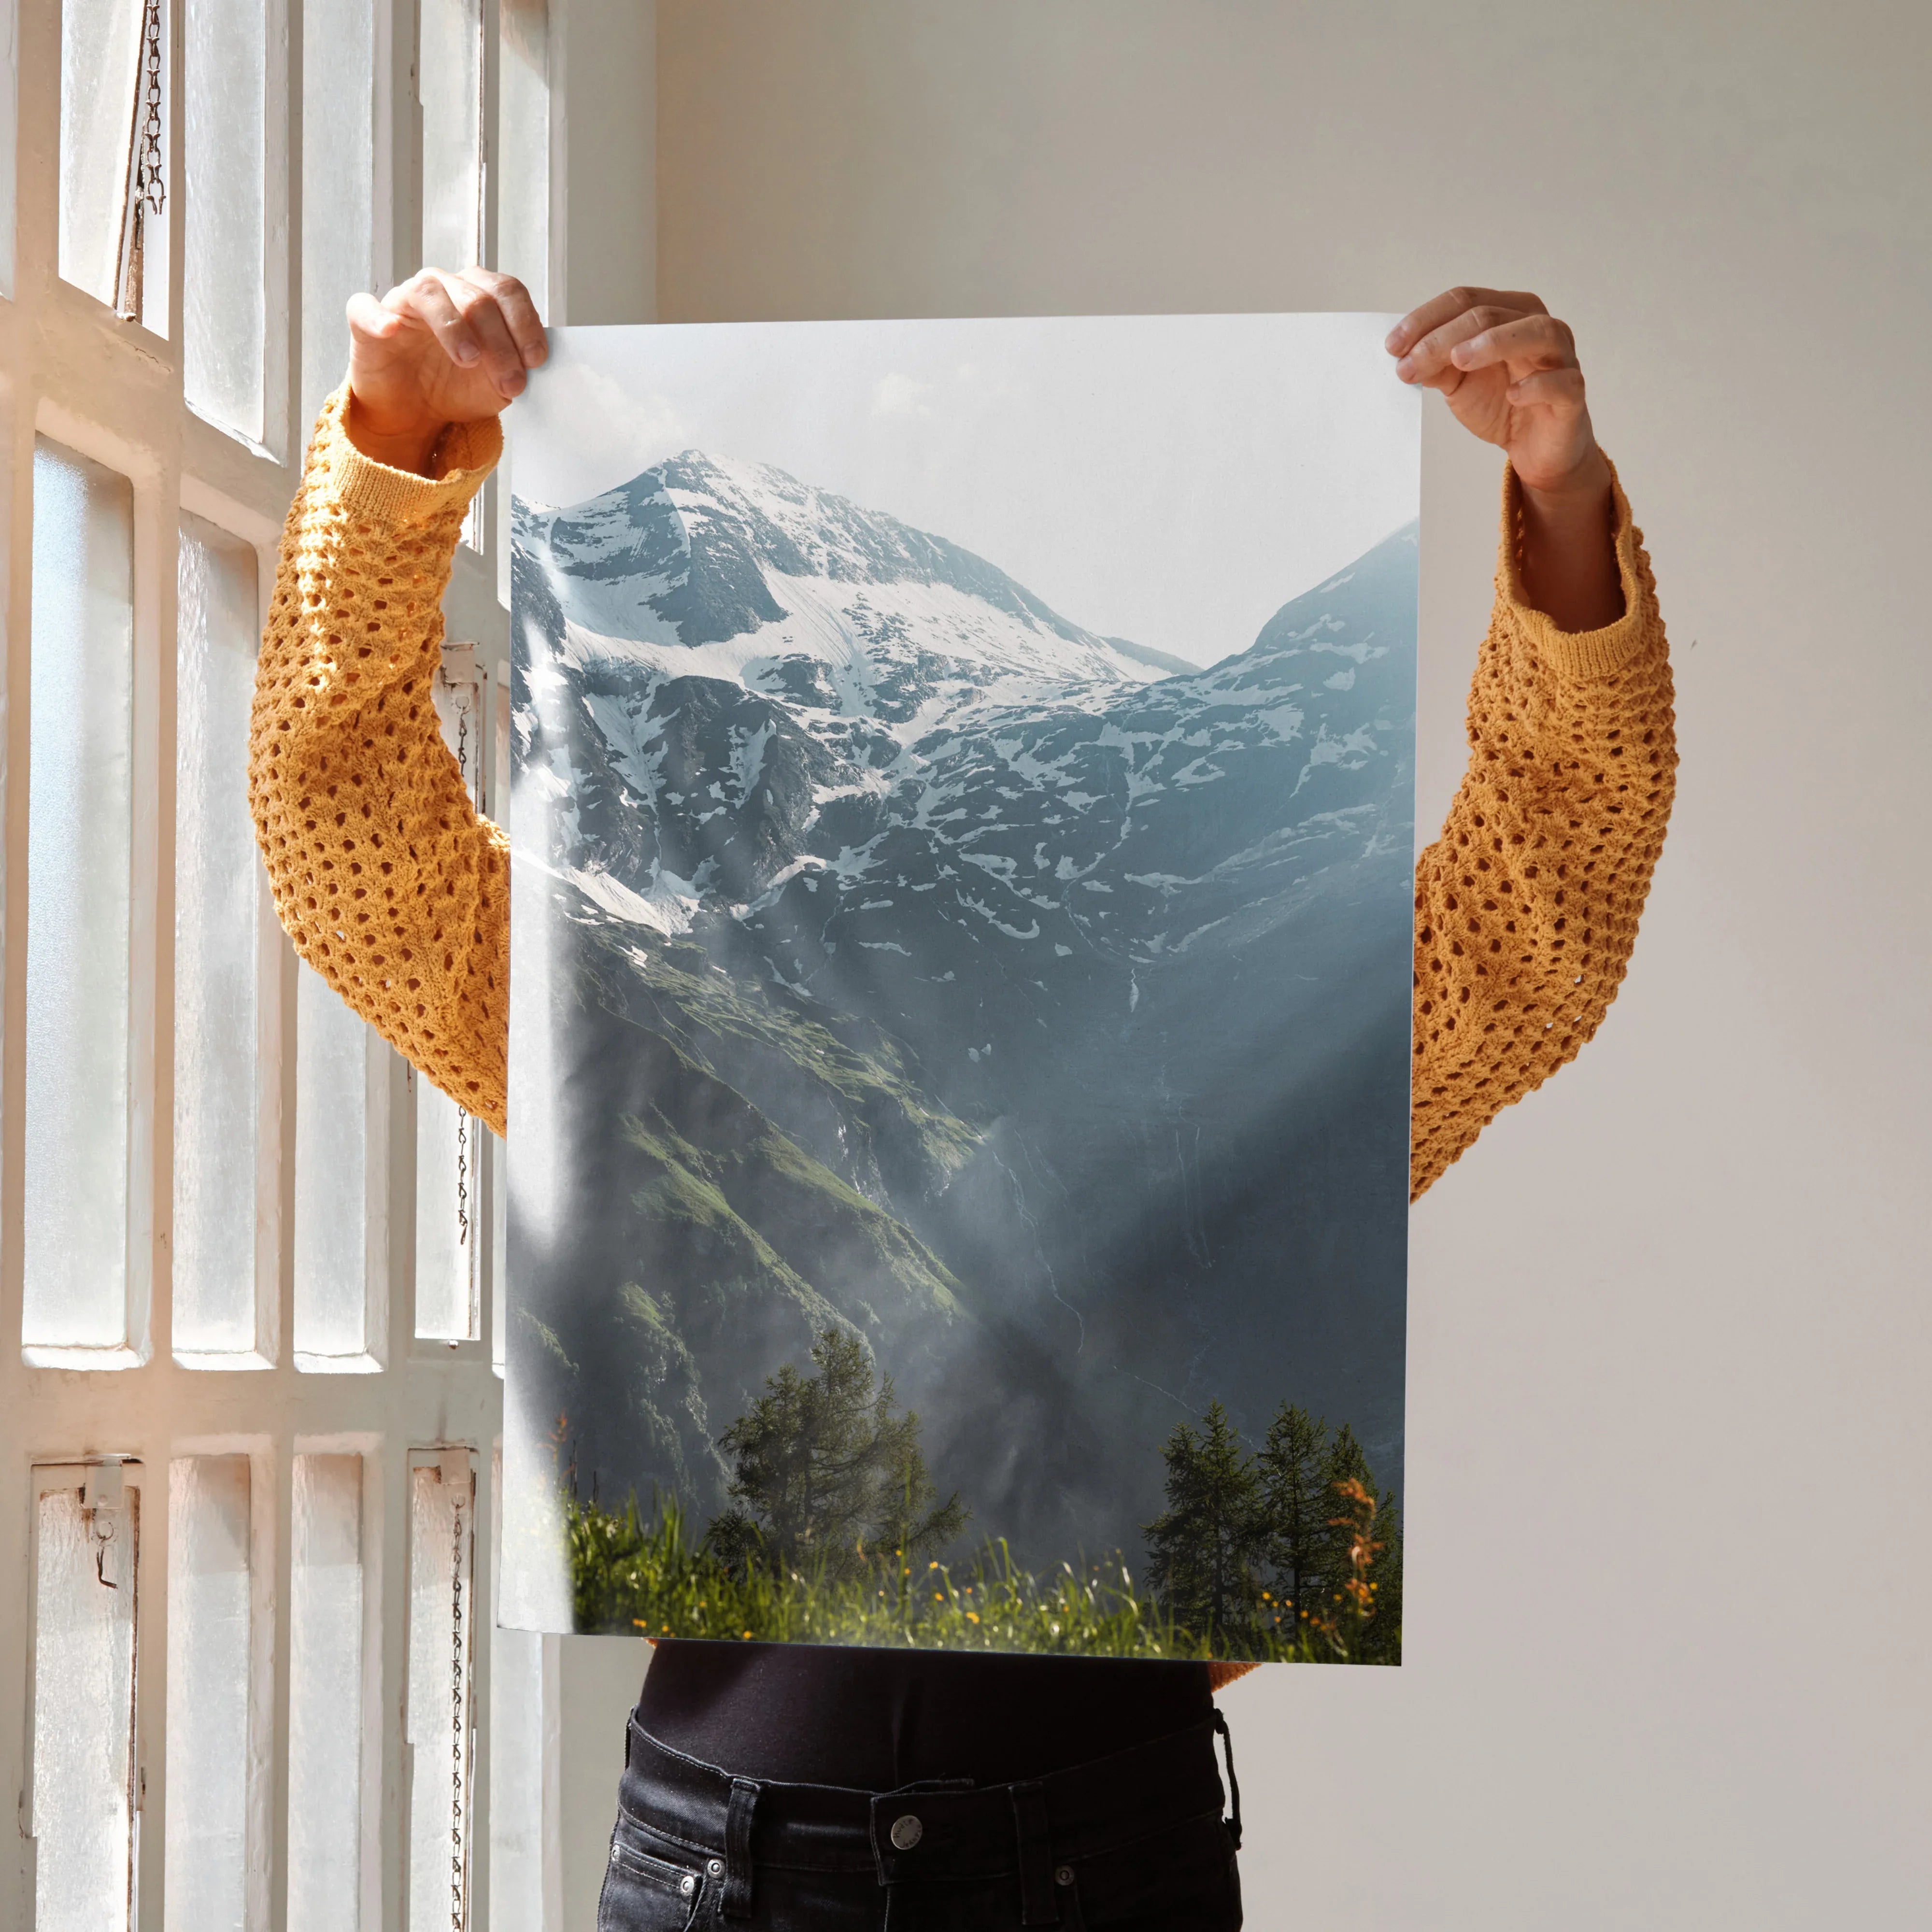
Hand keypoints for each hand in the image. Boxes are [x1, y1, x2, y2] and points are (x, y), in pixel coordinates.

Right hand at [344, 268, 547, 474]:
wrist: (414, 412)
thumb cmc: (456, 387)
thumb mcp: (497, 384)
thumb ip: (517, 368)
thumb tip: (534, 364)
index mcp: (478, 295)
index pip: (507, 291)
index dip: (525, 323)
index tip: (535, 360)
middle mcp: (443, 288)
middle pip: (476, 297)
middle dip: (500, 342)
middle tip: (510, 382)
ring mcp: (404, 301)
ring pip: (430, 293)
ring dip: (454, 327)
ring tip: (469, 360)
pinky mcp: (367, 320)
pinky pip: (366, 307)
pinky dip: (378, 317)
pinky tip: (391, 330)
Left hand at [1386, 286, 1604, 496]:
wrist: (1535, 448)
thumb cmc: (1501, 405)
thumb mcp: (1459, 384)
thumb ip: (1436, 366)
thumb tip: (1403, 356)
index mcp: (1509, 314)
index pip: (1466, 300)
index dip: (1426, 319)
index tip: (1392, 346)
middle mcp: (1538, 326)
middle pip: (1491, 314)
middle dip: (1443, 338)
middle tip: (1409, 364)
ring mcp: (1561, 357)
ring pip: (1536, 332)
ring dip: (1494, 342)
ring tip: (1457, 360)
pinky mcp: (1573, 392)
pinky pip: (1562, 381)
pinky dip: (1537, 385)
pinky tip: (1512, 395)